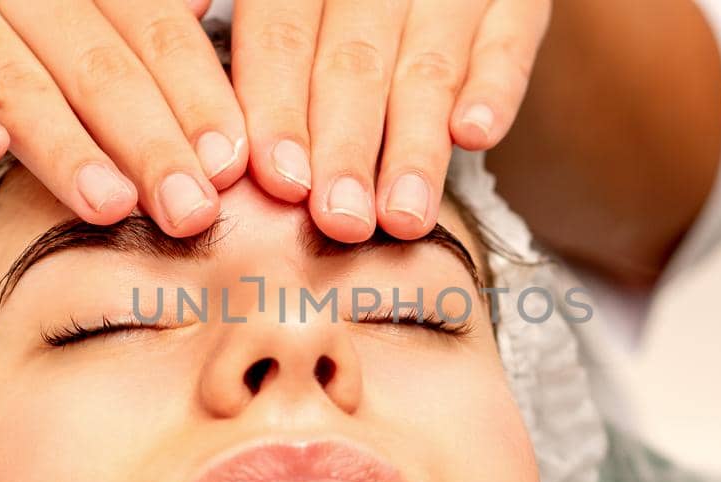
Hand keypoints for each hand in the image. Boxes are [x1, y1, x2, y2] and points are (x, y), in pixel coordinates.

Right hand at [0, 0, 242, 235]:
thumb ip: (136, 10)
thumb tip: (209, 13)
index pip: (150, 29)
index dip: (195, 95)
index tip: (235, 162)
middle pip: (93, 59)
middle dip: (149, 140)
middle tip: (192, 210)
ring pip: (9, 73)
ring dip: (64, 143)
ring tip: (110, 204)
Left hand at [231, 0, 551, 241]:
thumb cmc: (332, 17)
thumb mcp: (290, 22)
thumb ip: (257, 69)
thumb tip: (211, 158)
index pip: (281, 35)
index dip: (278, 110)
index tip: (278, 181)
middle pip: (354, 62)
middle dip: (345, 148)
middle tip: (340, 221)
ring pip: (429, 66)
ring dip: (415, 145)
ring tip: (403, 216)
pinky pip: (509, 41)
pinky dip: (494, 88)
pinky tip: (476, 136)